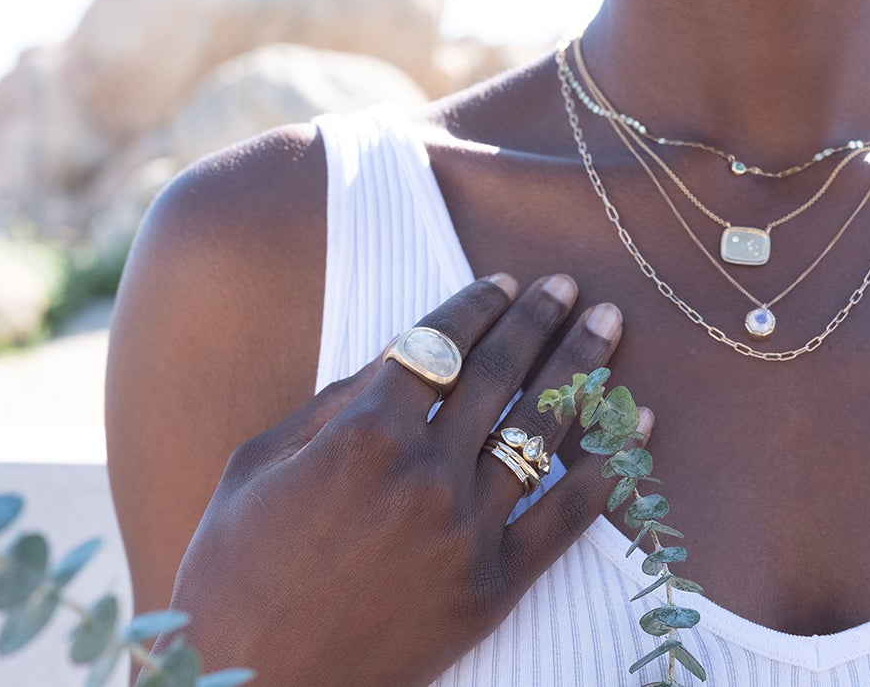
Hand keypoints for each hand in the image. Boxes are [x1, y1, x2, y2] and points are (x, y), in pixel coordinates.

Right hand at [163, 273, 641, 685]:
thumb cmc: (231, 575)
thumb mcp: (257, 466)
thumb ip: (331, 404)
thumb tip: (394, 362)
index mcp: (362, 433)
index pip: (438, 344)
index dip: (475, 305)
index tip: (502, 282)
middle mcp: (423, 472)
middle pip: (498, 373)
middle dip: (538, 319)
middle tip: (568, 286)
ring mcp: (464, 531)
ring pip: (541, 429)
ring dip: (582, 367)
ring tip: (611, 325)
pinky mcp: (492, 587)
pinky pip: (567, 516)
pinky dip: (608, 465)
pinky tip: (638, 424)